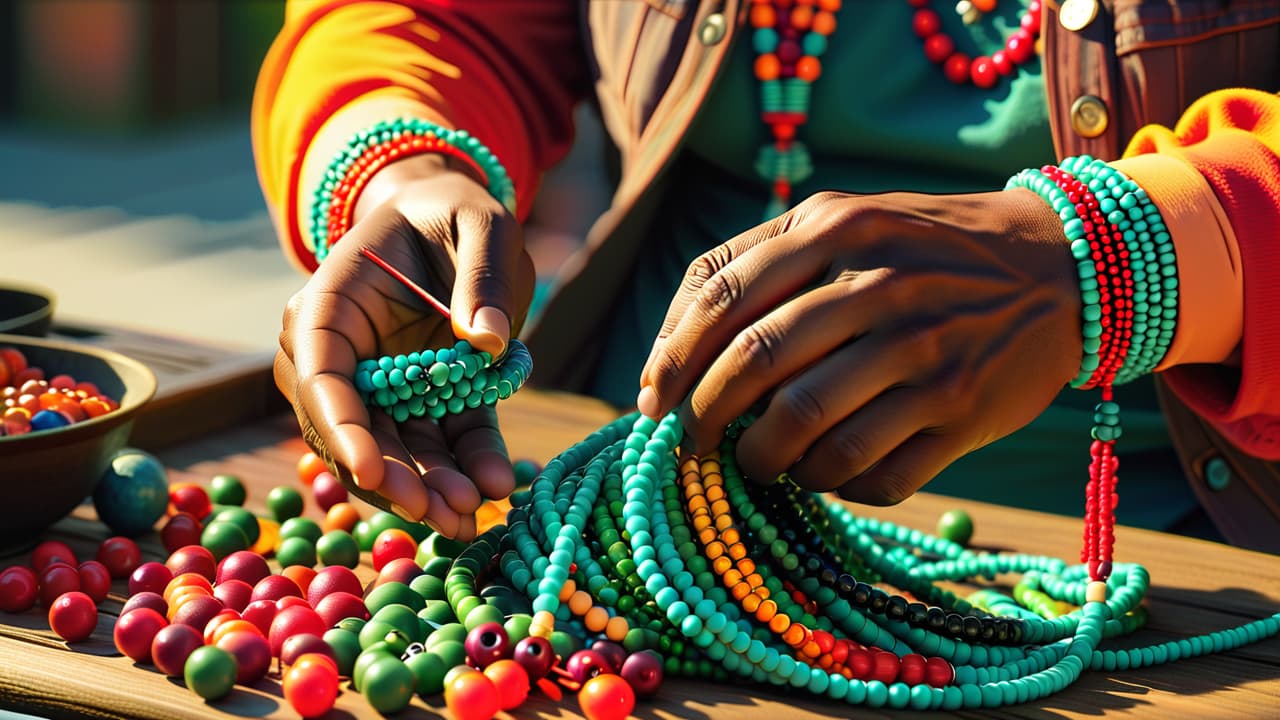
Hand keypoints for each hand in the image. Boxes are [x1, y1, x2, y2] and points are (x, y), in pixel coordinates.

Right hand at [276, 156, 534, 538]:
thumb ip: (481, 274)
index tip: (370, 470)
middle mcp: (342, 356)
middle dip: (392, 477)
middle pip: (353, 430)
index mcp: (329, 306)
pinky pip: (444, 440)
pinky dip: (466, 467)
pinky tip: (494, 488)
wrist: (459, 221)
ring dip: (429, 488)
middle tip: (437, 512)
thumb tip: (485, 342)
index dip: (341, 428)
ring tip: (468, 517)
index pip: (319, 376)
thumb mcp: (480, 221)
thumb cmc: (455, 211)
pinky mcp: (430, 401)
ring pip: (396, 450)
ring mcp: (384, 386)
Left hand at [637, 189, 1080, 504]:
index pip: (721, 297)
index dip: (672, 357)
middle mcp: (881, 285)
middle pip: (757, 366)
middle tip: (691, 447)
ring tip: (756, 464)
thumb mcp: (848, 218)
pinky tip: (823, 473)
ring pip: (808, 430)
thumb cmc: (925, 248)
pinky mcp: (962, 411)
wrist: (1061, 266)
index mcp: (838, 227)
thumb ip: (760, 260)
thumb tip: (673, 344)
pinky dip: (831, 484)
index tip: (652, 401)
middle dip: (704, 419)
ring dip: (763, 462)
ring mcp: (926, 351)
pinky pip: (871, 472)